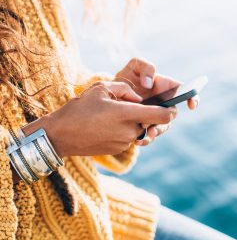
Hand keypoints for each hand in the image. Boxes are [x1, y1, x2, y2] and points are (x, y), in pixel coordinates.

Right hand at [23, 81, 176, 156]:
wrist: (61, 135)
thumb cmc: (79, 109)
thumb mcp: (101, 89)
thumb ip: (125, 90)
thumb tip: (138, 98)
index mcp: (128, 114)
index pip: (162, 115)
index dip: (170, 110)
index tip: (171, 106)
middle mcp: (130, 131)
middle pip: (151, 123)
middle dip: (148, 115)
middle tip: (134, 107)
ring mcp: (124, 143)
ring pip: (140, 131)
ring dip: (135, 123)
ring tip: (117, 115)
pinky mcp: (118, 150)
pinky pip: (130, 138)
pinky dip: (126, 131)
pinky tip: (110, 125)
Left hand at [115, 58, 198, 145]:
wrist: (112, 94)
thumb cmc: (127, 77)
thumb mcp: (134, 66)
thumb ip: (145, 67)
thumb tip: (149, 84)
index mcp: (165, 88)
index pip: (183, 92)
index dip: (192, 97)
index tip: (191, 105)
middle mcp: (162, 103)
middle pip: (171, 114)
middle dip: (165, 120)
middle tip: (153, 123)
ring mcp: (154, 116)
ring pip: (162, 127)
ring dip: (155, 132)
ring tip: (145, 135)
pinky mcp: (145, 125)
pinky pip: (149, 135)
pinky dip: (145, 139)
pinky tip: (138, 141)